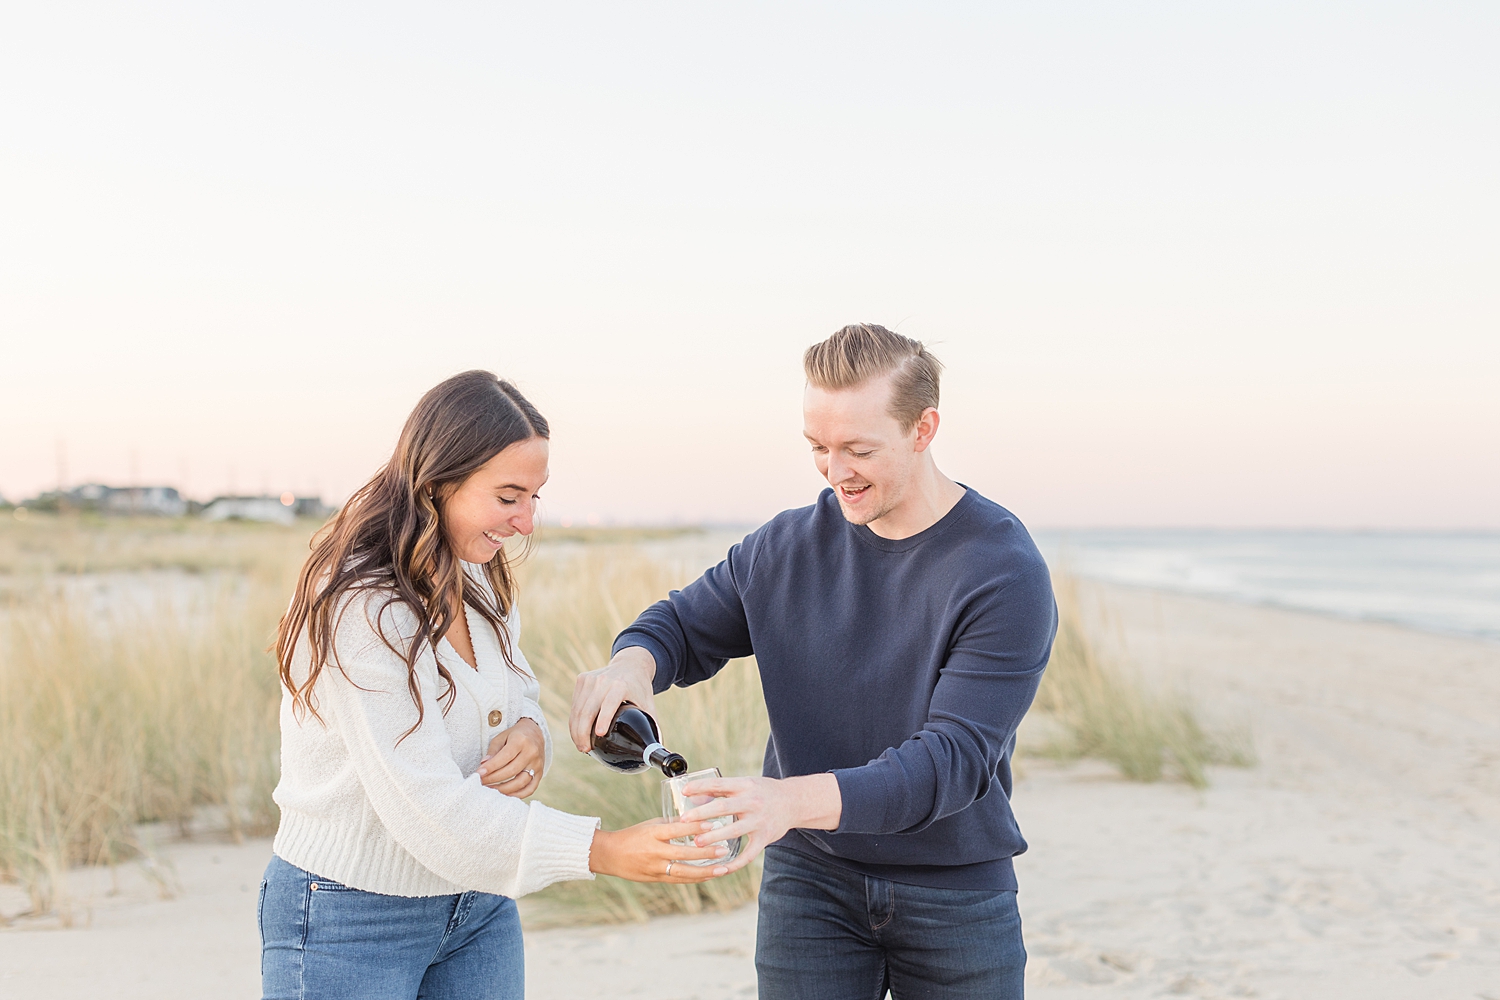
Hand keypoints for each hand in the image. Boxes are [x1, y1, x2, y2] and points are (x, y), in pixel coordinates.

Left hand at [477, 718, 544, 797]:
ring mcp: (537, 765)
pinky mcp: (540, 774)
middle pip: (512, 771)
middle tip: (481, 782)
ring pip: (520, 782)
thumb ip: (493, 752)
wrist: (535, 734)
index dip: (491, 767)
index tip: (478, 774)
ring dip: (503, 789)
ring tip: (490, 789)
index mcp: (521, 741)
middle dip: (494, 779)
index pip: (505, 757)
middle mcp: (531, 753)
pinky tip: (505, 795)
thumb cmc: (514, 736)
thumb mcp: (501, 737)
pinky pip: (530, 789)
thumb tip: (483, 766)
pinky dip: (517, 795)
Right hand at [569, 645, 657, 752]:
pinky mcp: (582, 680)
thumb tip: (654, 750)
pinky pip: (575, 705)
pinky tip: (577, 732)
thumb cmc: (640, 688)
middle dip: (583, 733)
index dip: (604, 718)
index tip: (600, 734)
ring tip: (581, 745)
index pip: (610, 703)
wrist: (630, 664)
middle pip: (588, 710)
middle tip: (585, 749)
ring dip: (575, 730)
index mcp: (621, 685)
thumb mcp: (649, 704)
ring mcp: (590, 679)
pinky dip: (574, 721)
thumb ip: (652, 725)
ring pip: (577, 709)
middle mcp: (603, 680)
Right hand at [589, 818, 730, 882]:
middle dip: (705, 853)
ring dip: (705, 871)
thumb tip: (696, 819)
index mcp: (653, 833)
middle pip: (684, 854)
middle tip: (724, 850)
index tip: (712, 825)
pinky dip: (696, 878)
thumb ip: (672, 824)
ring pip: (684, 872)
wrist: (610, 855)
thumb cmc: (632, 836)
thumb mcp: (651, 825)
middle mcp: (655, 851)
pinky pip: (679, 880)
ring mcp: (655, 868)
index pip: (677, 830)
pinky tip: (710, 876)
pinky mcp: (656, 879)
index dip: (695, 828)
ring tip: (723, 869)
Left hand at [677, 773, 842, 874]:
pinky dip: (735, 863)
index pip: (719, 784)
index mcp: (744, 785)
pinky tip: (721, 869)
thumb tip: (693, 795)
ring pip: (734, 831)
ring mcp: (759, 821)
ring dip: (714, 837)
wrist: (793, 801)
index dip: (701, 787)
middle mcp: (752, 802)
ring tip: (697, 843)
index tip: (684, 792)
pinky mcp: (764, 838)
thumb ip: (722, 790)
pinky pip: (748, 854)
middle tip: (684, 820)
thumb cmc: (762, 792)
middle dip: (702, 814)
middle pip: (724, 807)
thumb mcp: (745, 784)